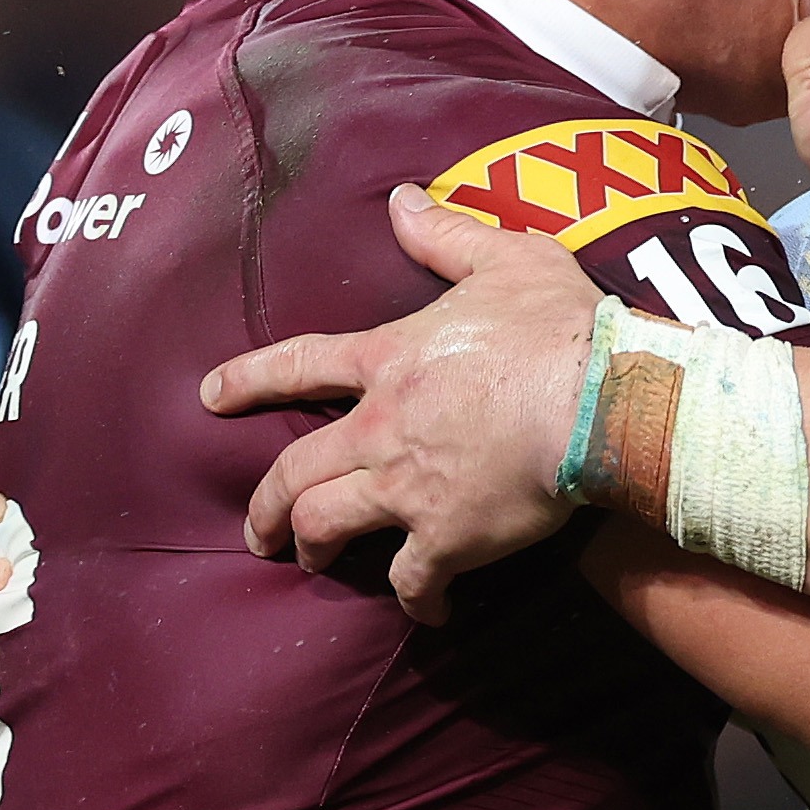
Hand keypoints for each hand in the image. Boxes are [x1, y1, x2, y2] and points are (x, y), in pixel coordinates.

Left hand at [200, 187, 598, 624]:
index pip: (299, 366)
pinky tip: (430, 611)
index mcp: (390, 360)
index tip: (209, 398)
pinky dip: (418, 602)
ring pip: (327, 527)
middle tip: (257, 531)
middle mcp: (381, 428)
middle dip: (265, 506)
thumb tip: (402, 198)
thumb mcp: (505, 258)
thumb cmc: (558, 327)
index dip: (248, 380)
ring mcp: (407, 489)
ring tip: (315, 564)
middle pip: (292, 472)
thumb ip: (447, 234)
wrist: (601, 401)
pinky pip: (412, 583)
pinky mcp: (447, 538)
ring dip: (314, 549)